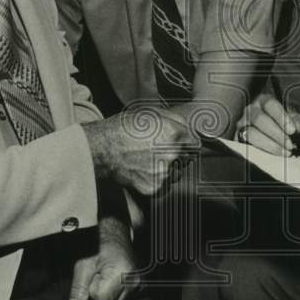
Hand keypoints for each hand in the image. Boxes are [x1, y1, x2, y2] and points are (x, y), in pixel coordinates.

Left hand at [66, 217, 138, 299]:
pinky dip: (117, 294)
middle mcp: (135, 281)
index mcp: (122, 274)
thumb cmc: (98, 247)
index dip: (93, 290)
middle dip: (101, 295)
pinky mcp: (142, 286)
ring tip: (108, 277)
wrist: (115, 235)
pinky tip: (115, 281)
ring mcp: (141, 284)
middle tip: (100, 276)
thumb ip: (78, 288)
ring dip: (109, 295)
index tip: (95, 274)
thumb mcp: (83, 265)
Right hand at [83, 107, 197, 195]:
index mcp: (174, 133)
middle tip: (159, 151)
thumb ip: (176, 120)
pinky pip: (164, 185)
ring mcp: (164, 173)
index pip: (196, 143)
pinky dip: (158, 180)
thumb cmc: (124, 128)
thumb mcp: (151, 113)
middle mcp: (172, 154)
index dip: (188, 143)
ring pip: (177, 173)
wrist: (103, 148)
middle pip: (187, 158)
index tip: (182, 144)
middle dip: (178, 155)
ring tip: (150, 160)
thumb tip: (190, 127)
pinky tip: (145, 170)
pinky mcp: (154, 187)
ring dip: (170, 169)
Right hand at [235, 94, 299, 156]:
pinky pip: (245, 145)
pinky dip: (260, 151)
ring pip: (251, 133)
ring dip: (269, 144)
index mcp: (263, 101)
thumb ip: (297, 120)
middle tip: (289, 145)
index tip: (293, 130)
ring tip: (284, 152)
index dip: (282, 117)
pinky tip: (272, 156)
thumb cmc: (281, 124)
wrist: (269, 134)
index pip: (270, 105)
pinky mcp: (237, 138)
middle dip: (277, 134)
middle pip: (259, 119)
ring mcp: (241, 124)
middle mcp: (250, 110)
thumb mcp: (291, 119)